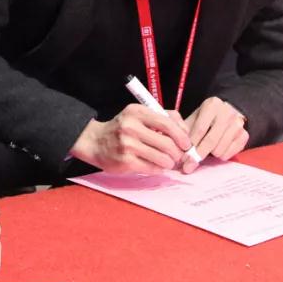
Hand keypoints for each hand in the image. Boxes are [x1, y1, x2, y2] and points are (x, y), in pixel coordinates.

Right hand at [69, 104, 192, 174]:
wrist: (96, 142)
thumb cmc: (123, 128)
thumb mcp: (139, 115)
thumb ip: (163, 117)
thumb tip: (185, 131)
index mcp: (137, 112)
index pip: (167, 123)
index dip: (181, 135)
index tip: (186, 143)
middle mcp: (131, 127)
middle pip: (167, 143)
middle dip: (178, 153)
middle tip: (178, 156)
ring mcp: (127, 145)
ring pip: (162, 158)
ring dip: (169, 163)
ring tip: (167, 162)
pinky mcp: (125, 161)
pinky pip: (152, 168)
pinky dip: (158, 169)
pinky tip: (156, 166)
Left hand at [183, 97, 247, 172]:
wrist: (226, 114)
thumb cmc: (205, 119)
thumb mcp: (193, 119)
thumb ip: (183, 132)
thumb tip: (177, 152)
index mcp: (212, 105)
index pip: (200, 129)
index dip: (190, 145)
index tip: (183, 158)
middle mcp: (227, 112)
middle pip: (211, 141)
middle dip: (198, 155)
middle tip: (189, 165)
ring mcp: (238, 123)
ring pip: (220, 149)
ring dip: (210, 155)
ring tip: (205, 150)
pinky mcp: (245, 135)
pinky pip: (229, 154)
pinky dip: (220, 156)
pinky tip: (217, 149)